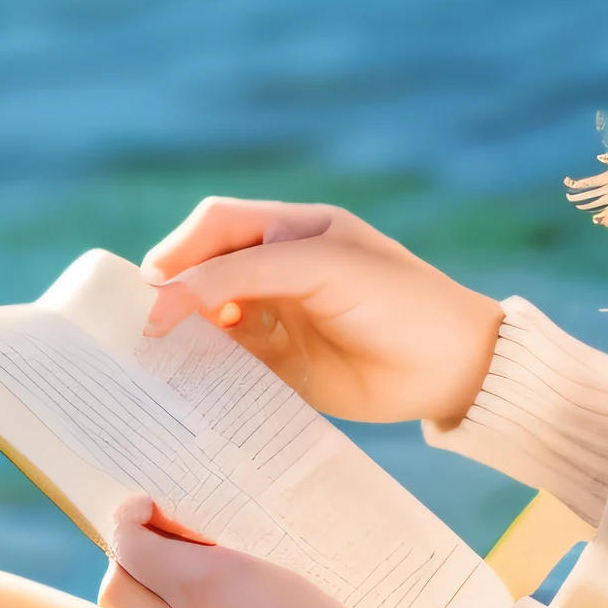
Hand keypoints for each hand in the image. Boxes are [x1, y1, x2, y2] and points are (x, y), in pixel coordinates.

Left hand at [97, 495, 412, 607]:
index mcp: (204, 583)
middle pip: (116, 589)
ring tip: (181, 607)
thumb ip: (207, 558)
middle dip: (127, 565)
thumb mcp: (265, 570)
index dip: (129, 522)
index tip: (140, 513)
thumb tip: (165, 543)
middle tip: (150, 558)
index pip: (131, 544)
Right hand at [140, 199, 501, 427]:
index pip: (216, 226)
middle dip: (174, 293)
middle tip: (154, 329)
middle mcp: (280, 270)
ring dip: (186, 333)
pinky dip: (207, 370)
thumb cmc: (397, 301)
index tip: (156, 292)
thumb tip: (168, 296)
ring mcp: (280, 318)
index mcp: (292, 231)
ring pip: (211, 319)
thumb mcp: (322, 268)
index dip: (179, 252)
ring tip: (167, 356)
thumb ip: (244, 273)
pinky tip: (198, 381)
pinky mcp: (284, 366)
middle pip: (204, 271)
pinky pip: (231, 364)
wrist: (454, 368)